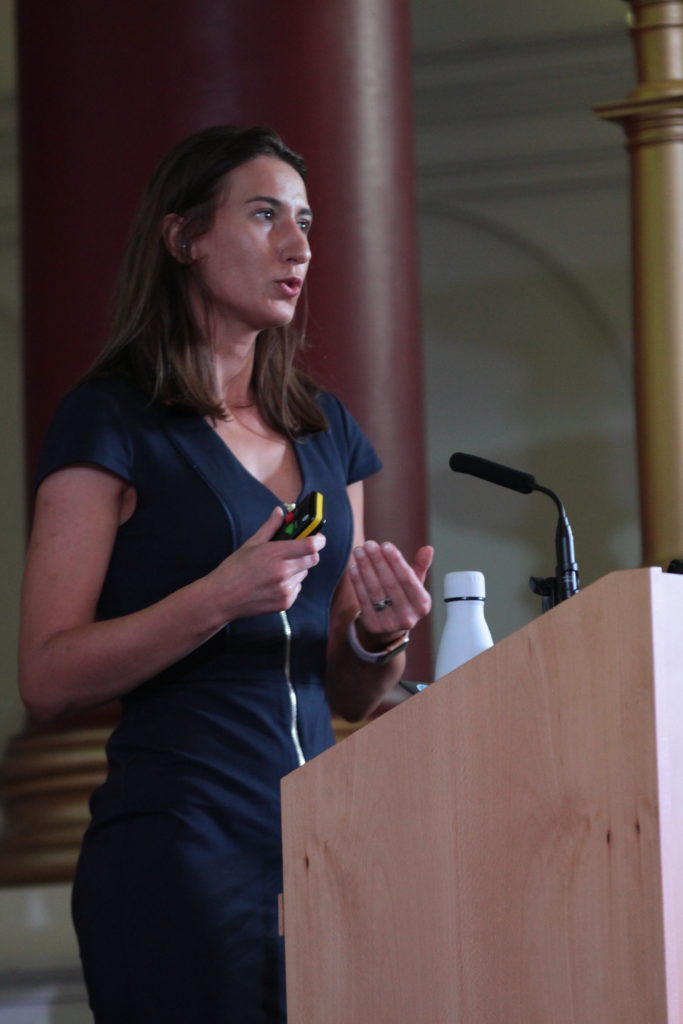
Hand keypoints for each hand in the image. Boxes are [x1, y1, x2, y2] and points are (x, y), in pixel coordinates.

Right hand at [209, 507, 325, 619]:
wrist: (222, 598)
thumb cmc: (233, 570)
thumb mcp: (251, 544)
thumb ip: (270, 527)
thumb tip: (280, 512)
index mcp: (274, 554)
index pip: (310, 545)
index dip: (318, 539)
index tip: (317, 537)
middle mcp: (282, 572)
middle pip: (313, 559)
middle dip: (309, 552)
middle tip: (297, 550)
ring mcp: (285, 589)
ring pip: (305, 573)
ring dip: (298, 568)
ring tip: (278, 569)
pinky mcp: (285, 602)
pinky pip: (297, 586)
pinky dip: (291, 583)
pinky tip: (274, 582)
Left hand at [348, 541, 432, 645]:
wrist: (389, 628)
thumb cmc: (403, 599)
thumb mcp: (415, 585)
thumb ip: (420, 566)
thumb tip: (428, 548)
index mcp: (422, 604)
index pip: (408, 579)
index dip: (396, 561)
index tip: (385, 545)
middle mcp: (408, 616)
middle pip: (390, 583)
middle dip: (378, 561)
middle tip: (368, 544)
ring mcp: (390, 623)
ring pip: (375, 590)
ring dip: (365, 568)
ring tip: (358, 551)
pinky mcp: (373, 625)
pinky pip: (364, 600)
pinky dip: (358, 582)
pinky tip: (354, 568)